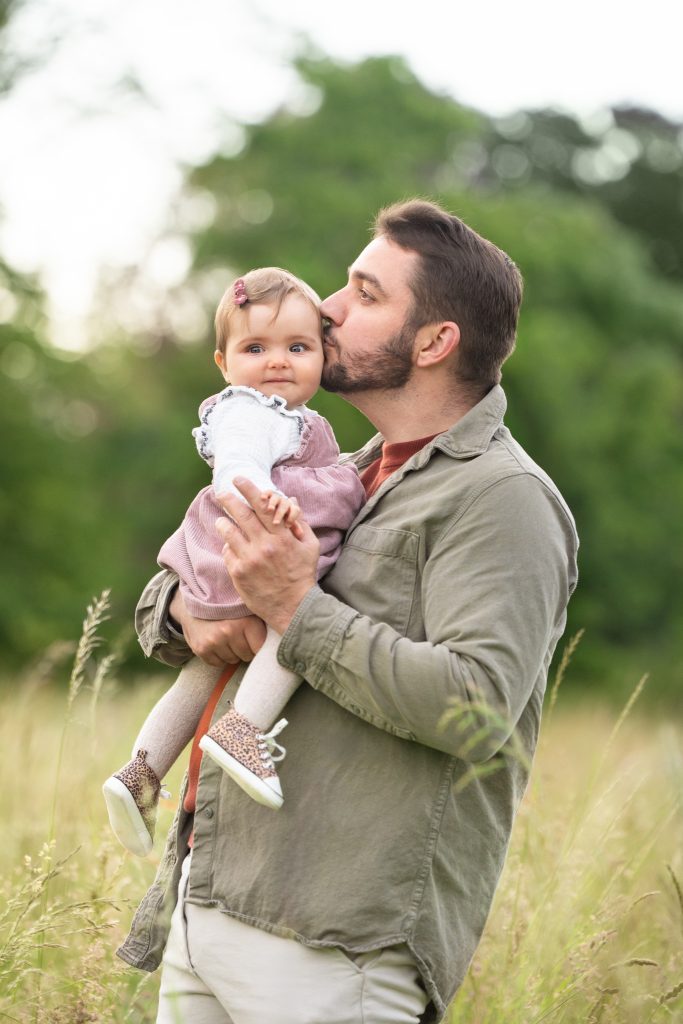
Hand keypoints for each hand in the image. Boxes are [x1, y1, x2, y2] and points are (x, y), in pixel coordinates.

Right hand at [169, 588, 265, 665]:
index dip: (258, 644)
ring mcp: (214, 641)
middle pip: (247, 656)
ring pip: (233, 660)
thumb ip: (264, 622)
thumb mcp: (248, 607)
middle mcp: (229, 631)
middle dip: (245, 648)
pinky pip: (218, 663)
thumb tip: (283, 638)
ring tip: (226, 636)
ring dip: (232, 652)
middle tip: (238, 634)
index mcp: (246, 621)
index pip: (260, 648)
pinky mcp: (201, 649)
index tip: (255, 637)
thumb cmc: (227, 605)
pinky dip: (219, 656)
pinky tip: (216, 641)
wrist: (194, 599)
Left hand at [215, 477, 318, 634]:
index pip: (262, 506)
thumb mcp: (310, 547)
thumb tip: (290, 501)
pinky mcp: (238, 573)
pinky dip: (228, 547)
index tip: (238, 479)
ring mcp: (249, 560)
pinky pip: (227, 553)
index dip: (248, 489)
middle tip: (221, 492)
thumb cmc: (302, 575)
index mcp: (282, 537)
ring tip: (222, 520)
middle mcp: (264, 546)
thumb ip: (300, 523)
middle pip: (241, 515)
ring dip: (223, 522)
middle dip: (229, 500)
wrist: (294, 608)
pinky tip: (232, 547)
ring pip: (228, 532)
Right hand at [260, 490, 299, 526]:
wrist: (276, 504)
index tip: (287, 525)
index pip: (295, 510)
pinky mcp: (269, 494)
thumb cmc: (284, 516)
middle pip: (285, 505)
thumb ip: (294, 526)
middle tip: (275, 523)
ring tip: (270, 509)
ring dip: (273, 503)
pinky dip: (266, 494)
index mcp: (291, 508)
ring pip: (276, 498)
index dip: (292, 517)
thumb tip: (301, 535)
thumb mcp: (288, 521)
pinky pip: (268, 492)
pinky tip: (263, 498)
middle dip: (280, 513)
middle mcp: (285, 501)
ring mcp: (277, 497)